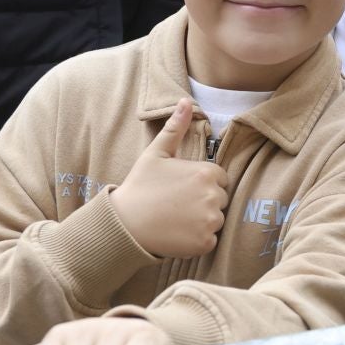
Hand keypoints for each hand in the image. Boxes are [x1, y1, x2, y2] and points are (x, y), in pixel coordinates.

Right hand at [108, 99, 229, 258]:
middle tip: (176, 205)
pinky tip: (177, 234)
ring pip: (216, 220)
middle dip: (203, 202)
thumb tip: (186, 101)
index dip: (200, 184)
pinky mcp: (204, 243)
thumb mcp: (156, 153)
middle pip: (220, 199)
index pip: (218, 178)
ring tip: (175, 219)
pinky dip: (197, 240)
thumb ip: (175, 127)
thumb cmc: (140, 187)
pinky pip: (210, 241)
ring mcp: (210, 221)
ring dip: (201, 222)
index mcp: (206, 172)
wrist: (124, 224)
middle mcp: (213, 196)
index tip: (180, 189)